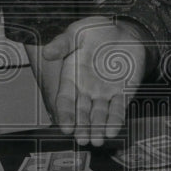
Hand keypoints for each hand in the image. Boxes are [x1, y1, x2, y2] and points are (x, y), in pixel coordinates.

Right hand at [41, 16, 147, 145]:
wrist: (122, 30)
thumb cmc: (95, 31)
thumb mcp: (77, 33)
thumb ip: (63, 43)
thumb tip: (47, 52)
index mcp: (71, 78)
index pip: (66, 101)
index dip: (66, 115)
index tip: (66, 127)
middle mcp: (86, 90)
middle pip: (82, 113)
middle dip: (82, 127)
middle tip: (82, 140)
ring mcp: (105, 93)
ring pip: (100, 115)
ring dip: (98, 128)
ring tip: (97, 141)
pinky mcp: (123, 92)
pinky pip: (119, 109)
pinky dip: (116, 120)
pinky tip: (113, 130)